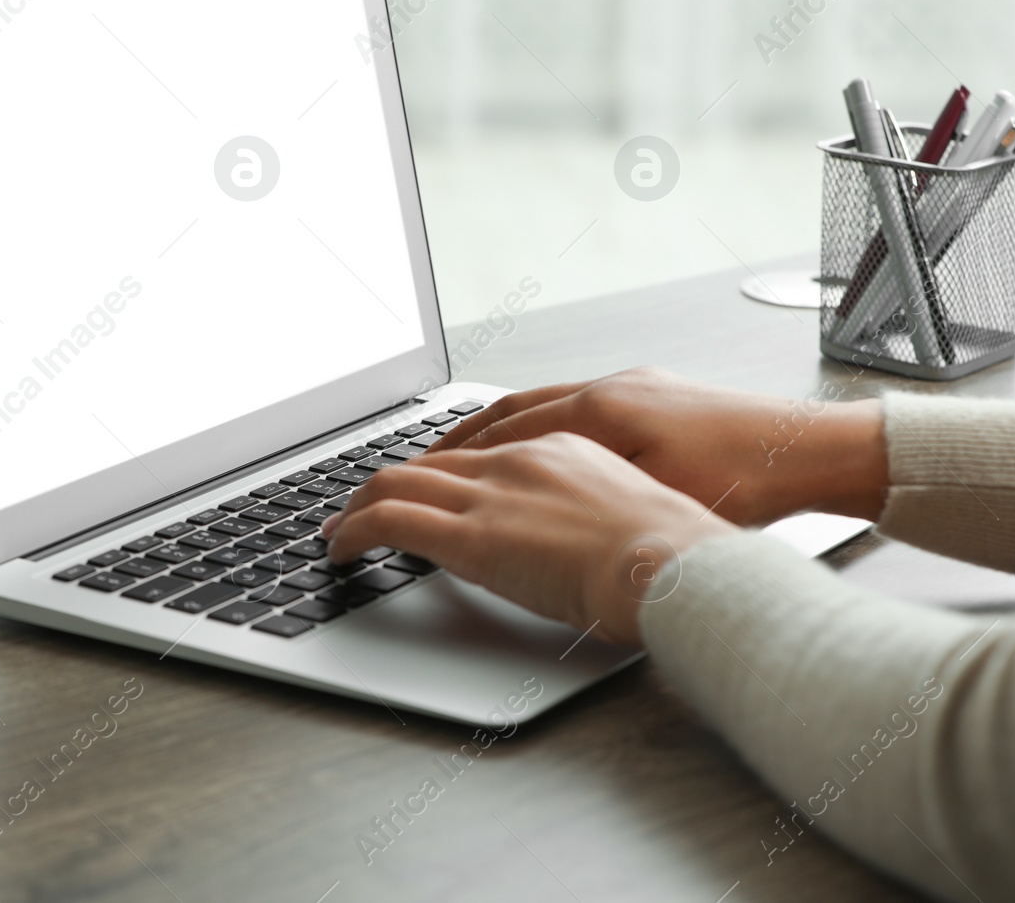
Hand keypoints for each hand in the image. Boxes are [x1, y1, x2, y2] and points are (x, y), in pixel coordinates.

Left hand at [323, 432, 730, 647]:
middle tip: (356, 507)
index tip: (418, 488)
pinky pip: (391, 522)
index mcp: (561, 451)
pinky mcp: (472, 536)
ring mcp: (493, 495)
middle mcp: (519, 461)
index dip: (438, 471)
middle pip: (430, 461)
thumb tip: (592, 547)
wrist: (677, 563)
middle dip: (384, 485)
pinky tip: (340, 552)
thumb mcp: (636, 519)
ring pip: (397, 483)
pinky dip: (354, 532)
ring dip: (358, 507)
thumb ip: (599, 521)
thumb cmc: (675, 556)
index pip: (479, 452)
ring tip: (338, 530)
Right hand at [432, 368, 887, 525]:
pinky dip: (539, 423)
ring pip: (543, 404)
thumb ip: (587, 493)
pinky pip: (575, 405)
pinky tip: (536, 443)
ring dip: (497, 427)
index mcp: (604, 411)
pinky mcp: (656, 396)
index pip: (507, 434)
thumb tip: (532, 501)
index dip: (456, 460)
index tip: (415, 478)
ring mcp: (635, 387)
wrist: (811, 450)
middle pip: (514, 410)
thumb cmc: (745, 480)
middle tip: (417, 462)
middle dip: (461, 438)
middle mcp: (612, 389)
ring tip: (461, 449)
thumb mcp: (656, 497)